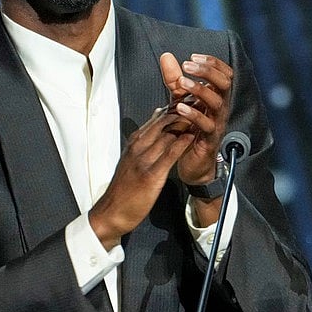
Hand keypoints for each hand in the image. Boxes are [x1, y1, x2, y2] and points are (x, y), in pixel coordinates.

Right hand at [88, 107, 195, 249]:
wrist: (111, 212)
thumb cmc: (123, 187)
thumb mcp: (131, 159)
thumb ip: (144, 141)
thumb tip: (156, 119)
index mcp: (134, 143)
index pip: (157, 119)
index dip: (175, 108)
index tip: (190, 99)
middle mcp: (138, 147)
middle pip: (163, 122)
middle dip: (183, 110)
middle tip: (200, 100)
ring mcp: (144, 160)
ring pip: (166, 134)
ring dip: (185, 123)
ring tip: (200, 112)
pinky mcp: (150, 174)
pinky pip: (168, 154)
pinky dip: (181, 143)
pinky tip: (192, 136)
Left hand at [158, 52, 232, 184]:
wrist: (191, 163)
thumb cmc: (189, 129)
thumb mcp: (180, 100)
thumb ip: (174, 80)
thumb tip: (166, 56)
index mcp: (217, 97)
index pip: (225, 74)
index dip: (213, 63)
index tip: (193, 56)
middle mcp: (220, 108)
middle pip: (226, 84)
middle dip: (208, 72)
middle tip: (188, 65)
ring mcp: (217, 124)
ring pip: (218, 103)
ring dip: (200, 90)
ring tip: (183, 82)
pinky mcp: (210, 140)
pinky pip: (207, 125)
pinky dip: (194, 114)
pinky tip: (179, 107)